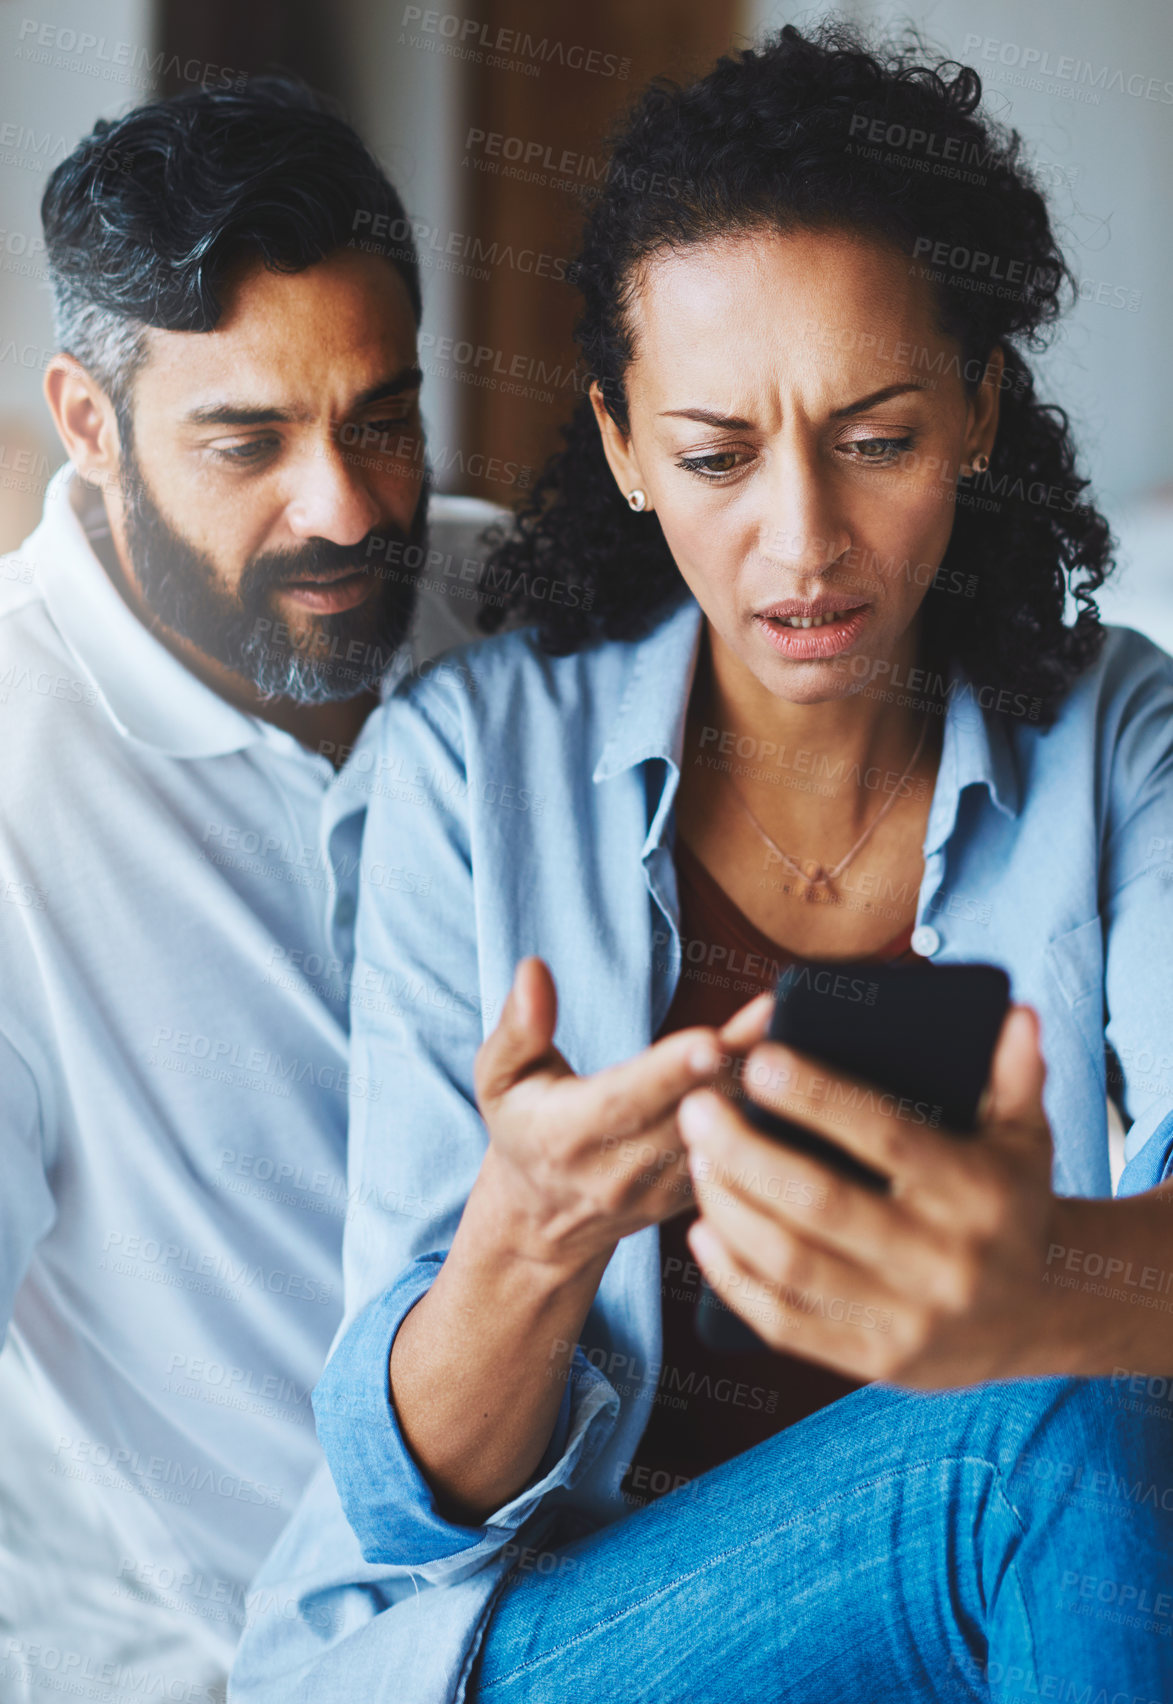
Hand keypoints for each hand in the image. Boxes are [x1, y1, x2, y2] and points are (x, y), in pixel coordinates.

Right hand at [472, 959, 766, 1272]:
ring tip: (794, 1029)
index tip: (709, 1041)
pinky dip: (767, 1115)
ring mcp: (661, 1194)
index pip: (623, 1104)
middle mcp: (617, 1174)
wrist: (544, 1219)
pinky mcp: (693, 1200)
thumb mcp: (500, 1077)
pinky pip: (739, 1159)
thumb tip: (534, 970)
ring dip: (759, 1085)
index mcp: (566, 1137)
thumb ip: (518, 1026)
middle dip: (731, 1067)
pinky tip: (799, 1070)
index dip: (667, 1074)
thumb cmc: (524, 1125)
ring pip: (721, 1136)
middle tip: (775, 1016)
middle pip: (686, 1115)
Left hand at [679, 1002, 1071, 1385]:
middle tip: (698, 1109)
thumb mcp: (1027, 1135)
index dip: (819, 1099)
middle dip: (745, 1153)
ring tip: (694, 1161)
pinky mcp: (874, 1360)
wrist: (1042, 1315)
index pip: (885, 1138)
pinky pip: (785, 1323)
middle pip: (820, 1202)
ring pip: (791, 1263)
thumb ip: (1016, 1072)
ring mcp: (906, 1317)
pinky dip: (733, 1279)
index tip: (760, 1062)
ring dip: (730, 1209)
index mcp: (974, 1192)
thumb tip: (1012, 1013)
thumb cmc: (1013, 1201)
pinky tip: (702, 1234)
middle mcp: (941, 1259)